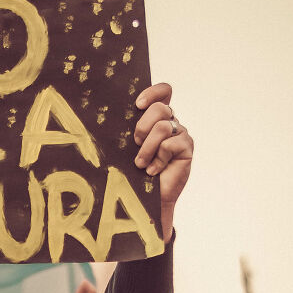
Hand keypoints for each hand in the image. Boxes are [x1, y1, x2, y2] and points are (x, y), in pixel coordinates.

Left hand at [134, 82, 193, 241]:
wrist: (145, 200)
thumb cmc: (133, 174)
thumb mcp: (125, 148)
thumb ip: (126, 129)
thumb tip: (105, 112)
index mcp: (157, 118)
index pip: (164, 92)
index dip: (154, 92)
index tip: (138, 104)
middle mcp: (170, 123)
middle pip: (160, 107)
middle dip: (142, 127)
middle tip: (135, 144)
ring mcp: (180, 135)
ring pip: (162, 126)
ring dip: (147, 148)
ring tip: (141, 164)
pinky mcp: (186, 148)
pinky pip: (171, 144)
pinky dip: (159, 159)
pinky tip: (154, 171)